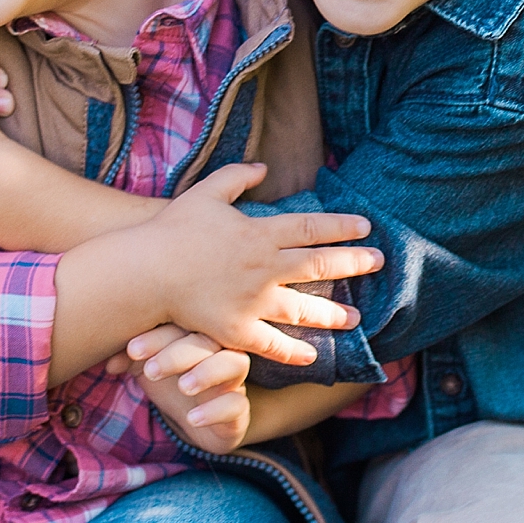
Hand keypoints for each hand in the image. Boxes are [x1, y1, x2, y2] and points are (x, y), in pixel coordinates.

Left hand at [128, 325, 250, 453]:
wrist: (195, 419)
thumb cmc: (171, 383)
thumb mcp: (149, 368)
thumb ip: (132, 359)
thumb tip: (110, 362)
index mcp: (197, 335)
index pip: (183, 325)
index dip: (158, 336)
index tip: (132, 350)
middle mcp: (220, 352)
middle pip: (209, 340)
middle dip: (179, 353)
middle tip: (152, 370)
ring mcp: (233, 380)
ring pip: (234, 364)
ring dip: (208, 372)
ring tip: (183, 386)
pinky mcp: (238, 411)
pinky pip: (238, 404)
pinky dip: (216, 410)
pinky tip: (193, 418)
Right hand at [139, 163, 382, 364]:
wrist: (144, 272)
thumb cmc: (173, 230)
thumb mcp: (206, 193)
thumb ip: (237, 177)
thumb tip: (263, 167)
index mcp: (260, 232)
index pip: (313, 227)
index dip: (343, 227)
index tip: (366, 228)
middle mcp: (264, 266)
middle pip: (319, 265)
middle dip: (354, 263)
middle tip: (379, 263)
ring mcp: (253, 300)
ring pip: (304, 309)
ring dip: (334, 314)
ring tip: (357, 318)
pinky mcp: (236, 329)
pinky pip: (272, 343)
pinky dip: (295, 351)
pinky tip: (313, 356)